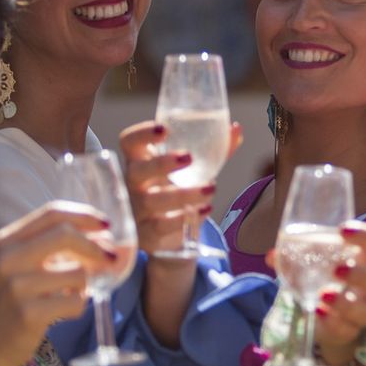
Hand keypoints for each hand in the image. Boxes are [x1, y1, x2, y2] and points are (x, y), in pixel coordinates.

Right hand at [0, 202, 117, 365]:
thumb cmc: (13, 300)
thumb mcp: (22, 264)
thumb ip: (54, 247)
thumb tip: (105, 237)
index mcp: (7, 240)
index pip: (53, 213)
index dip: (85, 216)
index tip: (107, 225)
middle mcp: (9, 258)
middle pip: (66, 234)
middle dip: (95, 246)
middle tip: (111, 258)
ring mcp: (17, 286)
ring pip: (77, 273)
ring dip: (84, 284)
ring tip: (69, 294)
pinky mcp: (29, 313)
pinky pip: (75, 302)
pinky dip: (78, 306)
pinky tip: (62, 311)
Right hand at [119, 119, 241, 257]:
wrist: (172, 237)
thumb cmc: (178, 192)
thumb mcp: (193, 171)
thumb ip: (214, 150)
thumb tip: (236, 128)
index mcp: (141, 162)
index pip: (129, 142)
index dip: (142, 134)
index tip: (165, 129)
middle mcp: (134, 185)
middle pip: (137, 170)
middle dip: (161, 163)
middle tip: (188, 157)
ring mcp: (137, 210)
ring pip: (153, 200)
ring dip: (184, 193)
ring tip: (211, 187)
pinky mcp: (147, 234)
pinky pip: (161, 225)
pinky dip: (184, 218)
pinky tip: (205, 209)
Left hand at [268, 221, 365, 365]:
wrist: (323, 315)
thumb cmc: (325, 279)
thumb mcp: (314, 264)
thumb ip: (296, 257)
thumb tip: (272, 255)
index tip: (343, 230)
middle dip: (362, 275)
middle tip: (337, 270)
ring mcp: (364, 311)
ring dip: (346, 302)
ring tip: (323, 294)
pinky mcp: (350, 331)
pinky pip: (347, 329)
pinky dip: (333, 321)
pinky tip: (318, 311)